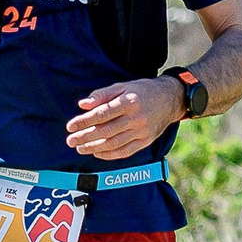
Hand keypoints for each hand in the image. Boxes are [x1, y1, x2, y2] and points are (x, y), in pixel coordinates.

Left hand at [65, 77, 181, 159]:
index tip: (70, 126)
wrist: (170, 100)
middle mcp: (136, 118)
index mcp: (129, 102)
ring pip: (114, 143)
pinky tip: (97, 152)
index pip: (101, 114)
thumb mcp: (123, 86)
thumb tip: (83, 105)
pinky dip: (109, 154)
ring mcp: (142, 131)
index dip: (84, 121)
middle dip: (85, 137)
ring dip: (94, 148)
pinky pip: (125, 151)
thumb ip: (102, 95)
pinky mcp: (146, 141)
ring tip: (80, 148)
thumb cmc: (142, 91)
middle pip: (105, 131)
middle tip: (70, 141)